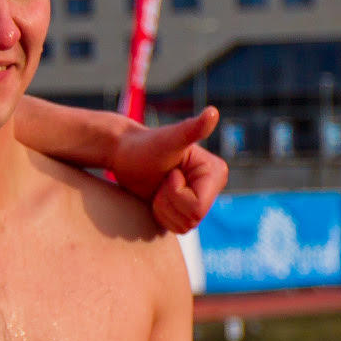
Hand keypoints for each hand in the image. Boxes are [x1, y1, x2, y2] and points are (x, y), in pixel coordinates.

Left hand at [109, 107, 227, 232]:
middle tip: (161, 181)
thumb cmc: (144, 145)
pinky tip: (157, 196)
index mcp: (215, 172)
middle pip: (192, 219)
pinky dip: (161, 216)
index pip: (198, 207)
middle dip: (168, 202)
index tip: (168, 174)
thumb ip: (192, 128)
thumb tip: (213, 111)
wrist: (125, 154)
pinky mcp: (185, 210)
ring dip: (163, 209)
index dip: (176, 194)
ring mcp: (199, 199)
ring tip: (158, 187)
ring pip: (184, 226)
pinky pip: (176, 229)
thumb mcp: (169, 139)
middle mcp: (212, 187)